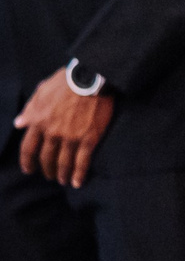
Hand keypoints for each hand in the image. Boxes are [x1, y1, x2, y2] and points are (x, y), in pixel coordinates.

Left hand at [13, 70, 113, 186]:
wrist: (90, 78)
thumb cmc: (64, 82)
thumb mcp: (41, 92)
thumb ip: (29, 109)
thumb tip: (18, 124)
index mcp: (38, 122)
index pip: (28, 148)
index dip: (27, 162)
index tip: (29, 170)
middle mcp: (52, 133)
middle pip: (46, 158)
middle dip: (46, 170)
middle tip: (49, 176)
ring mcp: (71, 138)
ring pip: (63, 163)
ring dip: (61, 175)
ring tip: (62, 181)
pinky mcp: (89, 139)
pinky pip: (82, 161)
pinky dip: (79, 174)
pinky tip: (77, 182)